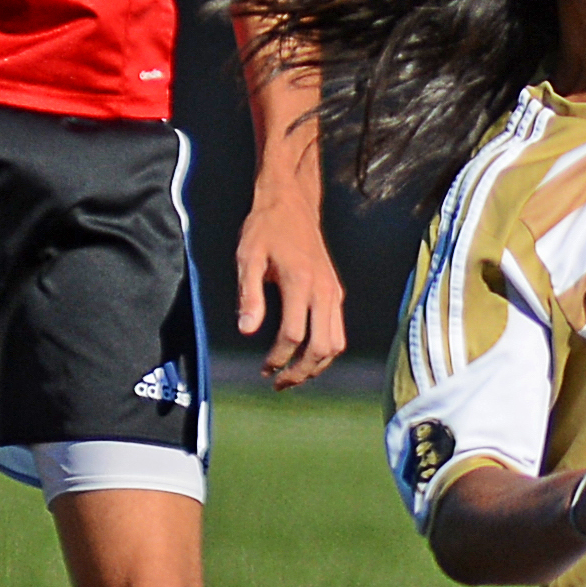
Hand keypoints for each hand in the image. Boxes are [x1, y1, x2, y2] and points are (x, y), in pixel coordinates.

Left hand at [235, 198, 348, 388]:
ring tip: (293, 376)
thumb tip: (247, 330)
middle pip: (322, 346)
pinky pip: (338, 330)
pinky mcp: (336, 291)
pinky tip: (306, 355)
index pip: (293, 335)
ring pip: (336, 342)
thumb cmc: (265, 228)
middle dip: (301, 371)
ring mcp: (334, 291)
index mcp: (301, 282)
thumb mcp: (248, 258)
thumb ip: (249, 295)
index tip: (262, 369)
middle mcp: (323, 290)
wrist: (291, 202)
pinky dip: (325, 350)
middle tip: (279, 383)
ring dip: (316, 365)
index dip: (278, 358)